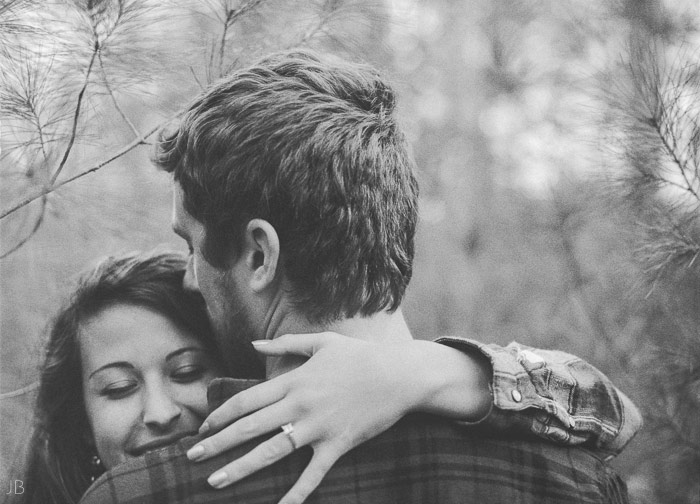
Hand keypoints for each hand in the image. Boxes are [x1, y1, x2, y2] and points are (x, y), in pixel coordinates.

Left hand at [186, 332, 491, 503]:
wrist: (399, 375)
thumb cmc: (360, 356)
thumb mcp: (322, 342)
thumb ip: (286, 344)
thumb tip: (254, 345)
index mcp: (293, 380)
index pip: (246, 400)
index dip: (220, 415)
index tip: (202, 427)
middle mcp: (299, 405)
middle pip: (249, 427)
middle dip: (217, 444)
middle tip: (191, 458)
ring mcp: (317, 428)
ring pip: (271, 452)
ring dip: (240, 468)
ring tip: (215, 482)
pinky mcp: (337, 445)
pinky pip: (312, 475)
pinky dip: (296, 495)